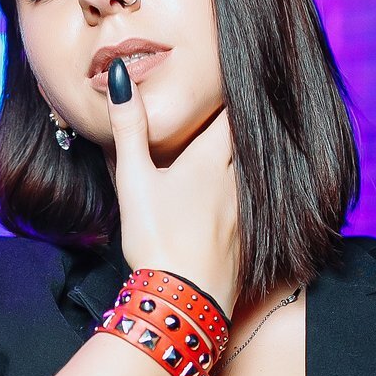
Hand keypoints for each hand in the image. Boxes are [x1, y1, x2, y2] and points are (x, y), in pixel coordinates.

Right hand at [105, 59, 239, 315]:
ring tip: (236, 154)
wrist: (184, 299)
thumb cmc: (156, 238)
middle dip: (241, 128)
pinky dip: (248, 198)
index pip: (230, 117)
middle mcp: (235, 182)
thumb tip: (121, 76)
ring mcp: (245, 213)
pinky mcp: (248, 241)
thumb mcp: (134, 179)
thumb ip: (129, 128)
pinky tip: (236, 204)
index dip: (229, 100)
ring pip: (253, 175)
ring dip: (246, 162)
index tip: (229, 83)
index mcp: (209, 160)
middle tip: (234, 114)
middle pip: (247, 143)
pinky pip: (254, 208)